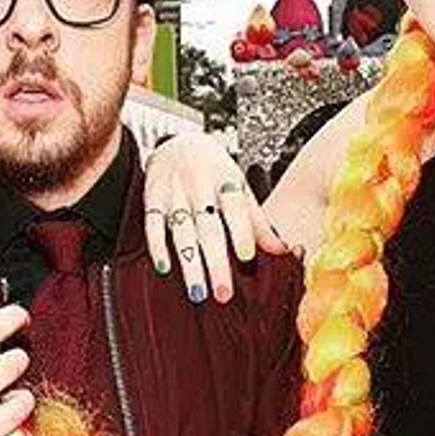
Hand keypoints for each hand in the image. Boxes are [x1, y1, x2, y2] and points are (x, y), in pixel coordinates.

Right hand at [142, 132, 285, 304]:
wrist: (179, 141)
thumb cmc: (216, 171)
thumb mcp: (241, 187)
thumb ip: (258, 221)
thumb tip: (281, 251)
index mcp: (226, 181)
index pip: (235, 210)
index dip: (241, 234)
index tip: (247, 260)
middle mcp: (199, 186)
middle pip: (208, 228)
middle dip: (216, 263)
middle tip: (224, 294)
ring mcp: (173, 193)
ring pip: (182, 232)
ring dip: (189, 264)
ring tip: (198, 293)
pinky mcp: (152, 199)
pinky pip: (153, 225)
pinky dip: (158, 247)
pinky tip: (165, 269)